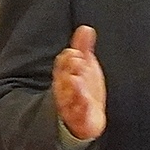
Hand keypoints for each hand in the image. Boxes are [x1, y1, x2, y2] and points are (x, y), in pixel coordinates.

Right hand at [52, 25, 105, 141]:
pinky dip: (82, 107)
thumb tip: (86, 28)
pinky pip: (80, 113)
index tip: (75, 53)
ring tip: (76, 80)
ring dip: (73, 87)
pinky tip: (86, 100)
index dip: (68, 58)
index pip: (63, 64)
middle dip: (71, 70)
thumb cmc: (83, 91)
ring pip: (69, 95)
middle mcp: (66, 89)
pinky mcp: (80, 118)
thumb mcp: (85, 67)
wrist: (86, 120)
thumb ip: (83, 48)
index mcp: (65, 75)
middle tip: (78, 62)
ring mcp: (71, 104)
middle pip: (65, 78)